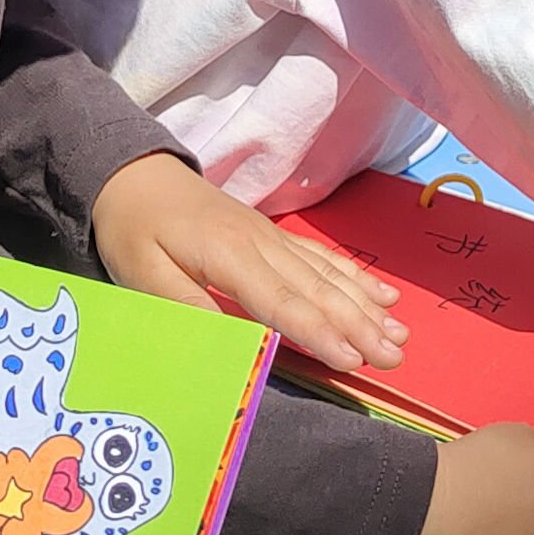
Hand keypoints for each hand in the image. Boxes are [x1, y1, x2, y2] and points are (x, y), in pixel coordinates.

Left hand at [90, 152, 406, 374]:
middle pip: (317, 290)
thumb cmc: (134, 229)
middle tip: (394, 357)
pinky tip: (381, 295)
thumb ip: (187, 307)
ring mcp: (271, 237)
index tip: (352, 360)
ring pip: (327, 275)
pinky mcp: (272, 236)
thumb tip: (233, 342)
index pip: (282, 302)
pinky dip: (354, 277)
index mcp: (229, 255)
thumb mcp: (143, 274)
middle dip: (359, 326)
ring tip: (399, 334)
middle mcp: (261, 244)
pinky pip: (320, 258)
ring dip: (366, 306)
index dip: (318, 333)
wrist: (134, 173)